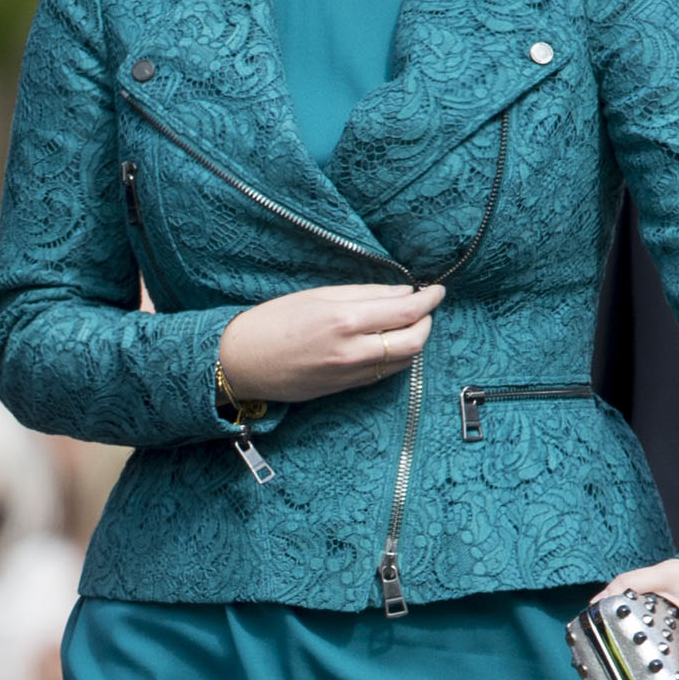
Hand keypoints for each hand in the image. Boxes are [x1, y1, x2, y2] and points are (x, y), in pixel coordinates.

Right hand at [217, 282, 445, 404]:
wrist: (242, 363)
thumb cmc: (272, 322)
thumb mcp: (317, 295)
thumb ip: (364, 294)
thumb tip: (403, 293)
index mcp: (344, 319)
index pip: (405, 311)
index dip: (429, 300)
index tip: (437, 291)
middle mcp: (352, 350)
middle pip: (414, 341)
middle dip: (426, 323)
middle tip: (424, 309)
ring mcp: (350, 374)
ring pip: (403, 360)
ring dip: (413, 341)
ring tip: (406, 324)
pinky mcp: (344, 388)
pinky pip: (383, 373)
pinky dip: (395, 357)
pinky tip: (387, 343)